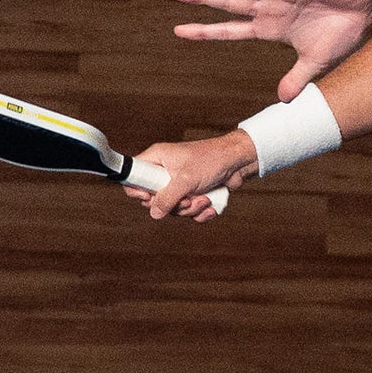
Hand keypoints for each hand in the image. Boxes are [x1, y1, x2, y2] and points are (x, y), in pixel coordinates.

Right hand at [122, 132, 257, 221]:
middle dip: (173, 205)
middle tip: (186, 199)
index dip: (137, 190)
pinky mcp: (192, 194)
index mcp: (157, 159)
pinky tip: (211, 206)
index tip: (149, 198)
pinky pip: (188, 212)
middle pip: (154, 200)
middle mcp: (165, 172)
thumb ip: (167, 197)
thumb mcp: (186, 179)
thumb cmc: (212, 160)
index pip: (133, 176)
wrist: (238, 162)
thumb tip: (154, 213)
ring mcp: (179, 184)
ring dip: (190, 209)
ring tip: (204, 199)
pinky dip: (200, 212)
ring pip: (173, 209)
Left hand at [169, 0, 371, 100]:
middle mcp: (269, 7)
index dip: (205, 31)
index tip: (178, 30)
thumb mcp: (316, 61)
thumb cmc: (342, 30)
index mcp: (270, 28)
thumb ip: (297, 78)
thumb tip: (283, 101)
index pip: (230, 30)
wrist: (365, 6)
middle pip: (228, 3)